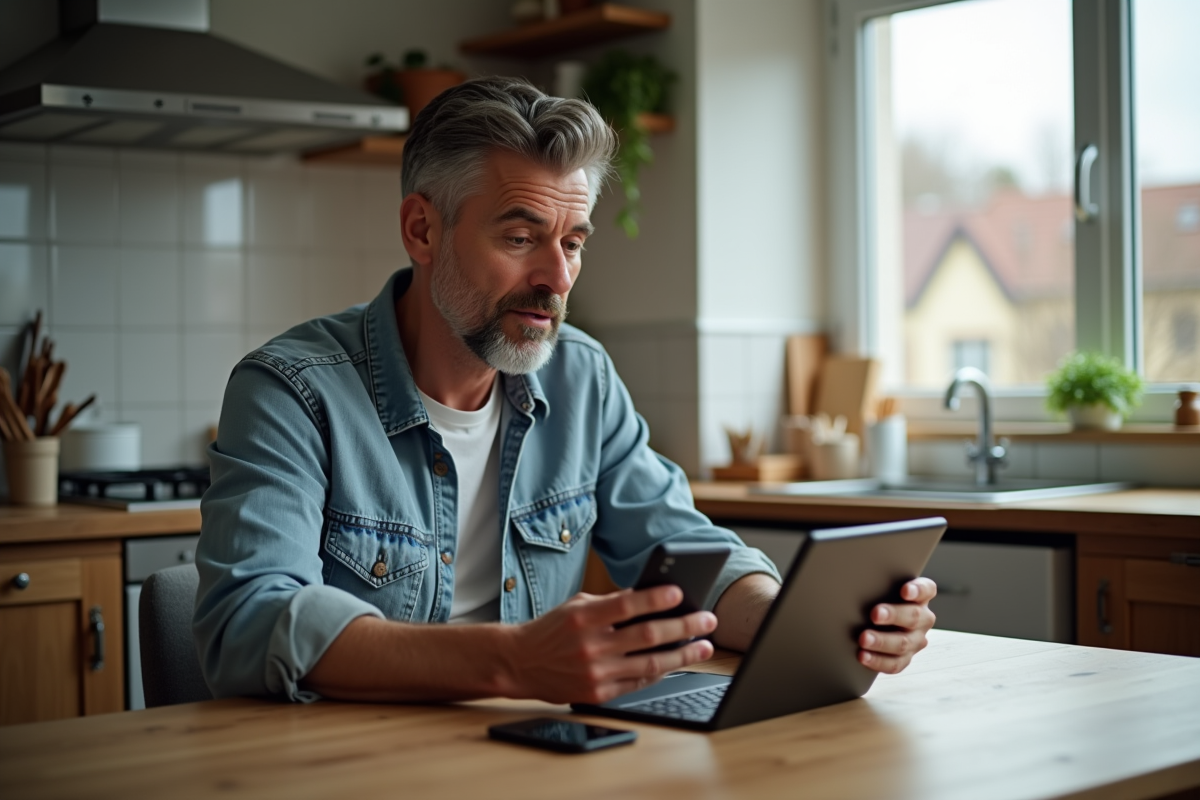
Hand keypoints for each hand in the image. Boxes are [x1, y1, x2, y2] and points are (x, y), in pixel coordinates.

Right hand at [500, 586, 717, 704]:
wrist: (520, 663)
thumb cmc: (552, 629)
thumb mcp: (576, 606)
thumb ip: (611, 603)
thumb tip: (650, 598)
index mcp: (583, 618)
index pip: (627, 606)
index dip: (655, 599)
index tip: (679, 593)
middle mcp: (590, 646)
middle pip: (646, 636)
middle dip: (683, 627)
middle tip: (708, 620)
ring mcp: (595, 673)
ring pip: (650, 665)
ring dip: (682, 655)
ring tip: (704, 646)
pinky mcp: (598, 694)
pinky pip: (638, 684)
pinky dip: (660, 673)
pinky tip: (676, 663)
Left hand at [857, 577, 936, 673]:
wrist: (875, 623)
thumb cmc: (876, 597)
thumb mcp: (880, 587)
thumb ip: (876, 583)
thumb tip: (852, 576)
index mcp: (920, 596)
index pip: (926, 589)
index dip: (917, 590)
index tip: (904, 590)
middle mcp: (923, 618)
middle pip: (914, 617)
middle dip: (893, 615)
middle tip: (874, 614)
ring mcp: (916, 640)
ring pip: (903, 643)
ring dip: (882, 641)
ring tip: (864, 638)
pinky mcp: (905, 658)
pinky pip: (895, 663)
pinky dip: (878, 661)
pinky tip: (863, 656)